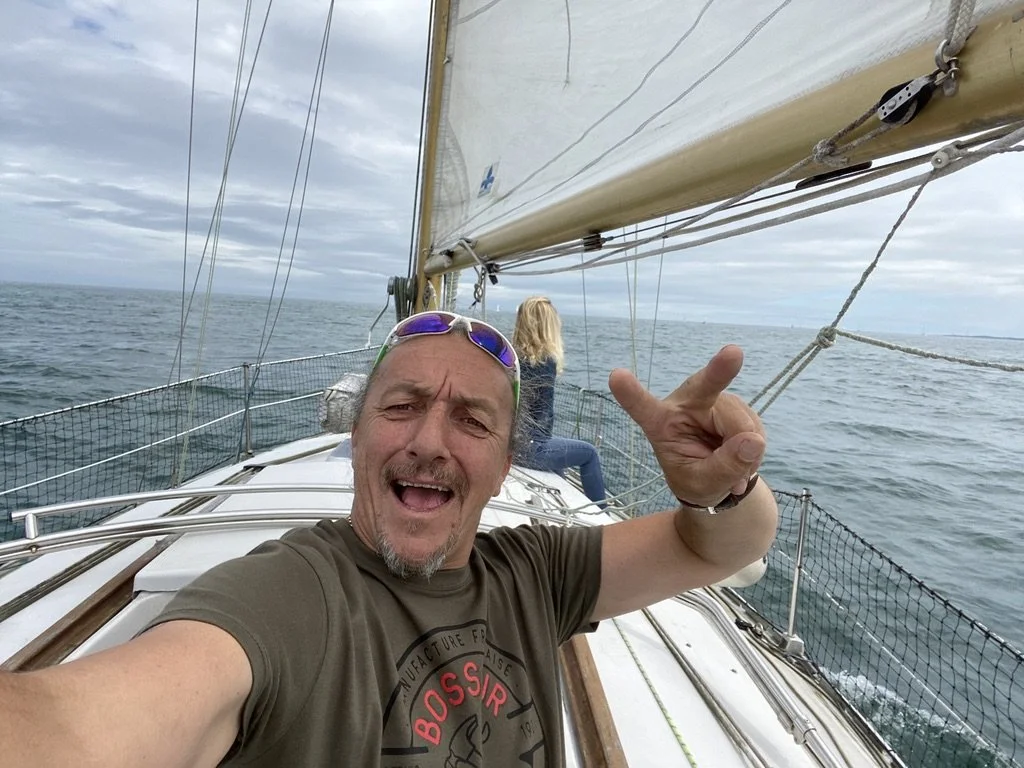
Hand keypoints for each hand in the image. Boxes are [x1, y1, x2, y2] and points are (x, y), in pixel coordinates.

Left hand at [608, 345, 764, 505]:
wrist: (717, 478)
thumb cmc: (696, 478)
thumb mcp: (704, 485)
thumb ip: (724, 467)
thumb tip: (754, 441)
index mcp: (660, 423)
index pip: (643, 407)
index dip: (631, 393)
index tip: (616, 376)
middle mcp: (686, 404)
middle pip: (704, 386)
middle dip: (720, 370)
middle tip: (733, 353)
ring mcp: (714, 401)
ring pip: (742, 423)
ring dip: (745, 450)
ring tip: (730, 466)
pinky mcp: (736, 406)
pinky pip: (755, 428)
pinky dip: (754, 448)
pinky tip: (741, 455)